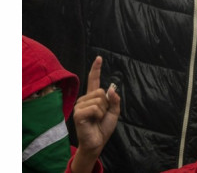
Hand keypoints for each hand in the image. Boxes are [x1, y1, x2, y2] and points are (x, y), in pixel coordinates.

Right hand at [71, 56, 120, 172]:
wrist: (97, 142)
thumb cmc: (103, 127)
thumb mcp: (114, 112)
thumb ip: (114, 99)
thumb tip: (111, 88)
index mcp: (93, 98)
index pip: (94, 80)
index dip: (96, 69)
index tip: (99, 58)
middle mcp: (84, 99)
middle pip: (102, 91)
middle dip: (107, 104)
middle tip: (101, 115)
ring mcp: (80, 106)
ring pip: (99, 99)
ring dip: (103, 111)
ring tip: (97, 119)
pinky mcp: (78, 113)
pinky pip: (95, 108)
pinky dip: (99, 115)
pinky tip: (93, 121)